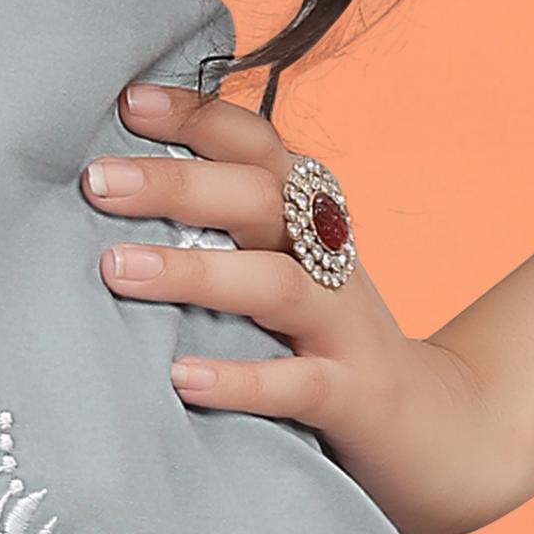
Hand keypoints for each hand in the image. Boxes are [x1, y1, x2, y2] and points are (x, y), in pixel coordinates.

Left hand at [85, 80, 533, 533]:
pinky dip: (240, 378)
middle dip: (177, 183)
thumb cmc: (322, 340)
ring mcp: (344, 326)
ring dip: (194, 273)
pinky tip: (181, 377)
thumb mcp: (279, 269)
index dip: (199, 116)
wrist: (436, 432)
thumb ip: (219, 230)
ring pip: (275, 283)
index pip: (258, 144)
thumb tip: (108, 192)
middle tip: (97, 181)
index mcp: (309, 213)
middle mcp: (329, 256)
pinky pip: (297, 383)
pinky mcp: (352, 395)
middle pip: (260, 197)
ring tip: (116, 269)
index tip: (129, 101)